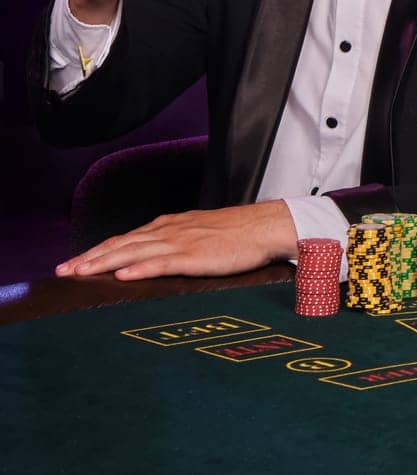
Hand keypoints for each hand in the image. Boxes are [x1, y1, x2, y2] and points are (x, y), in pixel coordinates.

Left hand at [54, 201, 298, 280]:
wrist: (268, 226)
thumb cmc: (241, 233)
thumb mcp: (203, 232)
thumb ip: (179, 241)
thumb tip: (160, 255)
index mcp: (171, 226)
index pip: (126, 238)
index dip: (99, 250)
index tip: (76, 261)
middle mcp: (170, 231)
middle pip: (122, 244)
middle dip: (90, 257)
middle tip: (63, 270)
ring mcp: (181, 242)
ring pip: (133, 252)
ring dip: (103, 262)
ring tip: (80, 272)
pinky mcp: (196, 256)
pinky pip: (162, 262)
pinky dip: (140, 268)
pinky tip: (123, 275)